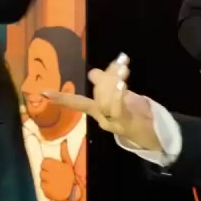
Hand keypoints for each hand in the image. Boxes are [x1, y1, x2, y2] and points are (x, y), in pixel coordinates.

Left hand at [39, 140, 76, 200]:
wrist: (71, 192)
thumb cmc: (69, 177)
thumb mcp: (68, 163)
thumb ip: (64, 152)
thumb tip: (64, 142)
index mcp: (55, 166)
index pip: (44, 162)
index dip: (47, 165)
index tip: (52, 168)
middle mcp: (50, 174)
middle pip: (41, 171)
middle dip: (46, 172)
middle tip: (53, 175)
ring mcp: (47, 183)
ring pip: (41, 178)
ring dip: (45, 180)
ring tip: (52, 181)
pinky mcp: (45, 190)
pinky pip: (41, 186)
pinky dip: (45, 187)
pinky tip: (52, 187)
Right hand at [44, 54, 160, 150]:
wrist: (157, 138)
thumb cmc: (138, 116)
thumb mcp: (122, 98)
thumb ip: (108, 86)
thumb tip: (93, 72)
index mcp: (99, 112)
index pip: (77, 103)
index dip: (61, 97)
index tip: (43, 93)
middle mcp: (103, 119)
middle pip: (95, 98)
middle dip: (103, 78)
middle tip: (119, 62)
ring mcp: (114, 123)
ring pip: (105, 103)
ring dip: (112, 83)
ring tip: (122, 69)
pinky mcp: (126, 125)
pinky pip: (118, 110)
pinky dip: (118, 96)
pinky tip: (122, 84)